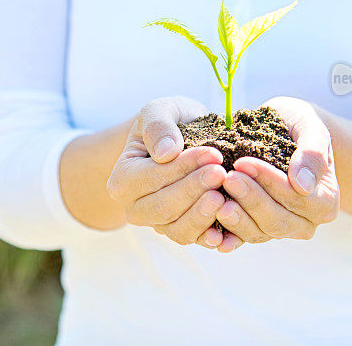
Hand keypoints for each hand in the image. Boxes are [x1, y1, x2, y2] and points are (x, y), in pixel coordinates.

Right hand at [107, 96, 226, 248]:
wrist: (182, 141)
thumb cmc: (168, 124)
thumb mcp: (160, 111)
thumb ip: (158, 126)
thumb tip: (166, 153)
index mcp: (122, 180)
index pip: (152, 178)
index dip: (182, 168)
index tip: (212, 153)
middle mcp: (135, 208)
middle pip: (163, 208)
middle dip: (194, 191)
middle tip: (221, 173)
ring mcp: (159, 225)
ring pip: (178, 230)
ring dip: (203, 215)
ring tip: (224, 196)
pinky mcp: (182, 232)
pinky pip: (196, 241)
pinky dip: (213, 237)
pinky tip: (229, 229)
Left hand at [215, 96, 339, 249]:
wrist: (282, 130)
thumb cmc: (297, 125)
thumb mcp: (310, 127)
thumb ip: (312, 153)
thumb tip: (303, 185)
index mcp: (325, 201)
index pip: (296, 198)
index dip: (269, 182)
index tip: (243, 162)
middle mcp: (305, 222)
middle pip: (276, 220)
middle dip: (250, 199)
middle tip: (226, 178)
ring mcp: (280, 228)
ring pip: (258, 232)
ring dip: (236, 217)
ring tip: (215, 198)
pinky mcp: (257, 228)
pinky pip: (241, 238)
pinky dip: (226, 234)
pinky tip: (210, 225)